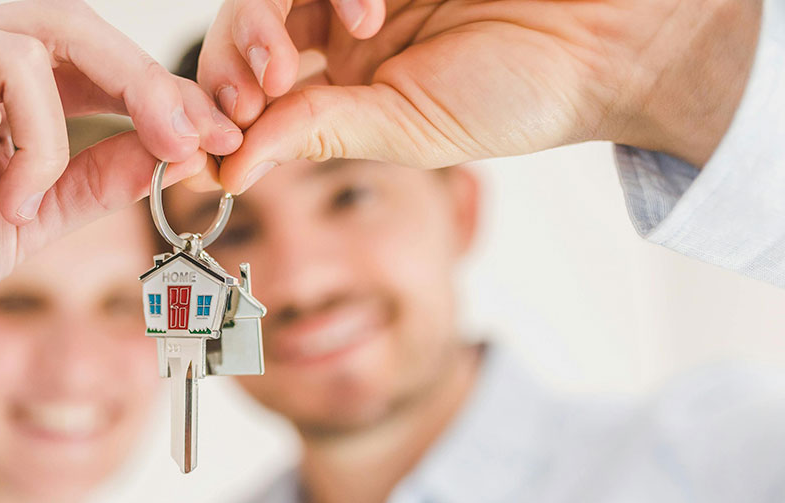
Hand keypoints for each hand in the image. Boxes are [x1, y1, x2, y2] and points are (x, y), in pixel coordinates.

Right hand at [0, 1, 240, 347]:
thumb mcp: (32, 216)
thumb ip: (95, 176)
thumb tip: (172, 145)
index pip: (83, 57)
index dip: (152, 90)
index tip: (211, 137)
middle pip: (65, 26)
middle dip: (138, 83)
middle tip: (183, 137)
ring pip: (19, 47)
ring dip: (44, 137)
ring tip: (17, 200)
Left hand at [198, 0, 758, 192]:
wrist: (608, 41)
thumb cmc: (520, 95)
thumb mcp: (406, 131)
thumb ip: (317, 135)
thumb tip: (226, 170)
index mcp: (342, 81)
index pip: (253, 85)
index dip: (220, 105)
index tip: (209, 141)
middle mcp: (342, 26)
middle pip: (249, 24)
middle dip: (234, 59)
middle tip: (252, 93)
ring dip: (269, 21)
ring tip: (300, 60)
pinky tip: (370, 14)